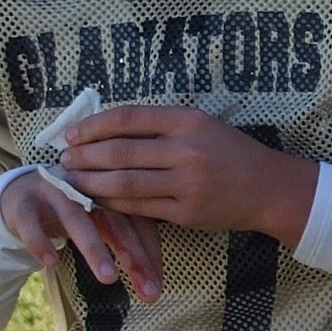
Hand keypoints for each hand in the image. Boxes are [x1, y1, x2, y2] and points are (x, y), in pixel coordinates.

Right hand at [0, 169, 162, 301]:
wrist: (20, 193)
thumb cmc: (72, 211)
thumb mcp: (100, 221)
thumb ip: (126, 245)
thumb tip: (154, 286)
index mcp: (110, 190)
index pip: (138, 220)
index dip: (150, 252)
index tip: (158, 287)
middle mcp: (86, 188)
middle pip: (114, 219)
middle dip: (133, 255)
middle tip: (148, 291)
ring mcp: (54, 193)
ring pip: (77, 219)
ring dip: (94, 248)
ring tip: (109, 278)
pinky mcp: (24, 204)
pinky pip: (32, 224)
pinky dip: (41, 241)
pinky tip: (52, 261)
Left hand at [57, 105, 319, 245]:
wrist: (268, 187)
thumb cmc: (228, 151)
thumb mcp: (199, 124)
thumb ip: (159, 124)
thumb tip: (107, 126)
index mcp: (187, 120)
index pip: (129, 118)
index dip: (94, 125)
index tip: (72, 133)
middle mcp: (186, 150)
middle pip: (121, 152)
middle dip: (85, 156)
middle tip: (63, 158)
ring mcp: (187, 183)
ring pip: (125, 183)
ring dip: (91, 182)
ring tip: (72, 179)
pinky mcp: (186, 212)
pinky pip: (140, 208)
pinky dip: (113, 203)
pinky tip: (97, 199)